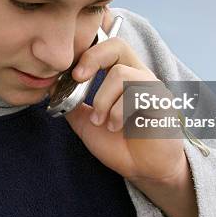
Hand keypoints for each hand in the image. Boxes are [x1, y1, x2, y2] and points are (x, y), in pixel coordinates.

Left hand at [64, 10, 187, 185]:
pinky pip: (136, 94)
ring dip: (102, 99)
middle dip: (92, 59)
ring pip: (120, 74)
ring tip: (100, 120)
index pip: (107, 46)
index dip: (87, 51)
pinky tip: (116, 127)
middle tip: (78, 78)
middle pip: (117, 45)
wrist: (145, 171)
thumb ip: (72, 104)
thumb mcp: (87, 123)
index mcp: (122, 76)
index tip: (71, 73)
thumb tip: (53, 87)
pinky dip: (118, 112)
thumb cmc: (120, 145)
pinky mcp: (162, 103)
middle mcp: (139, 76)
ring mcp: (152, 87)